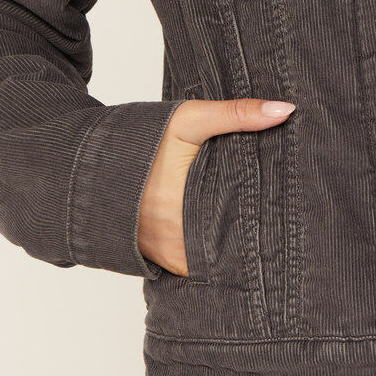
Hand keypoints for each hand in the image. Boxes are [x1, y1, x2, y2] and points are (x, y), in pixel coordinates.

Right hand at [137, 97, 295, 275]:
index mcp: (186, 211)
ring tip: (257, 234)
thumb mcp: (190, 120)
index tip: (285, 219)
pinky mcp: (155, 257)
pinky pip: (189, 264)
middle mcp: (174, 241)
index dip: (264, 228)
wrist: (90, 161)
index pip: (240, 232)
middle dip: (249, 239)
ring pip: (208, 260)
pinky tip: (223, 237)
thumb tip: (286, 110)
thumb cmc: (141, 139)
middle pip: (226, 249)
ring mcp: (163, 254)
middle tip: (277, 224)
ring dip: (226, 249)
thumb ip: (237, 114)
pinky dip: (205, 254)